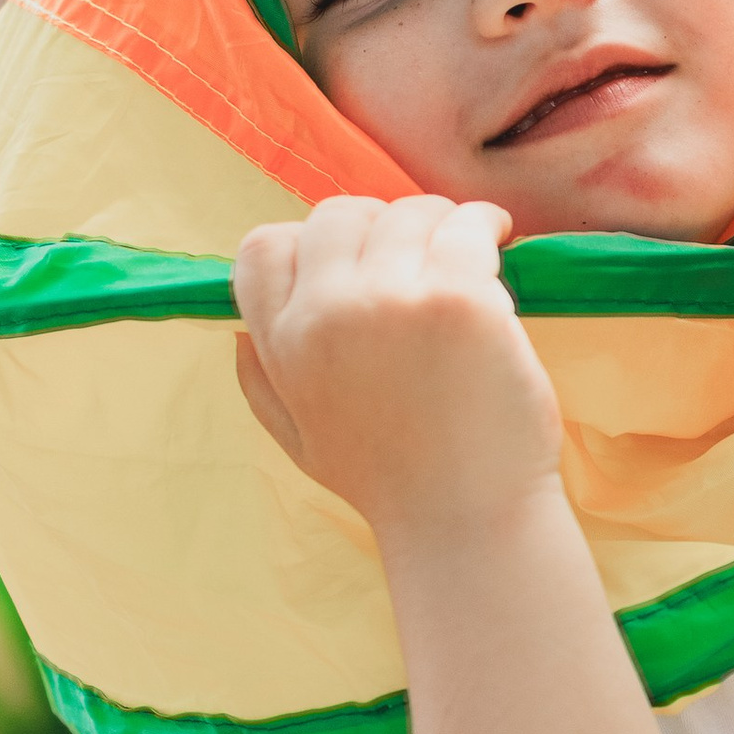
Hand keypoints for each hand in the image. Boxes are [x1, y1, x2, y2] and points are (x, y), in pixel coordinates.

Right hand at [233, 193, 561, 546]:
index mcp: (285, 345)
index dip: (306, 242)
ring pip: (408, 213)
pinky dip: (485, 224)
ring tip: (468, 247)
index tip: (353, 258)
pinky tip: (496, 238)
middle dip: (379, 222)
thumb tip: (236, 332)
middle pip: (338, 215)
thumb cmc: (392, 484)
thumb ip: (263, 381)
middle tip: (420, 247)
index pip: (264, 248)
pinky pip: (468, 227)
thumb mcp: (301, 439)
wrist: (467, 521)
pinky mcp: (458, 297)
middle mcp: (327, 314)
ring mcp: (393, 300)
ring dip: (440, 221)